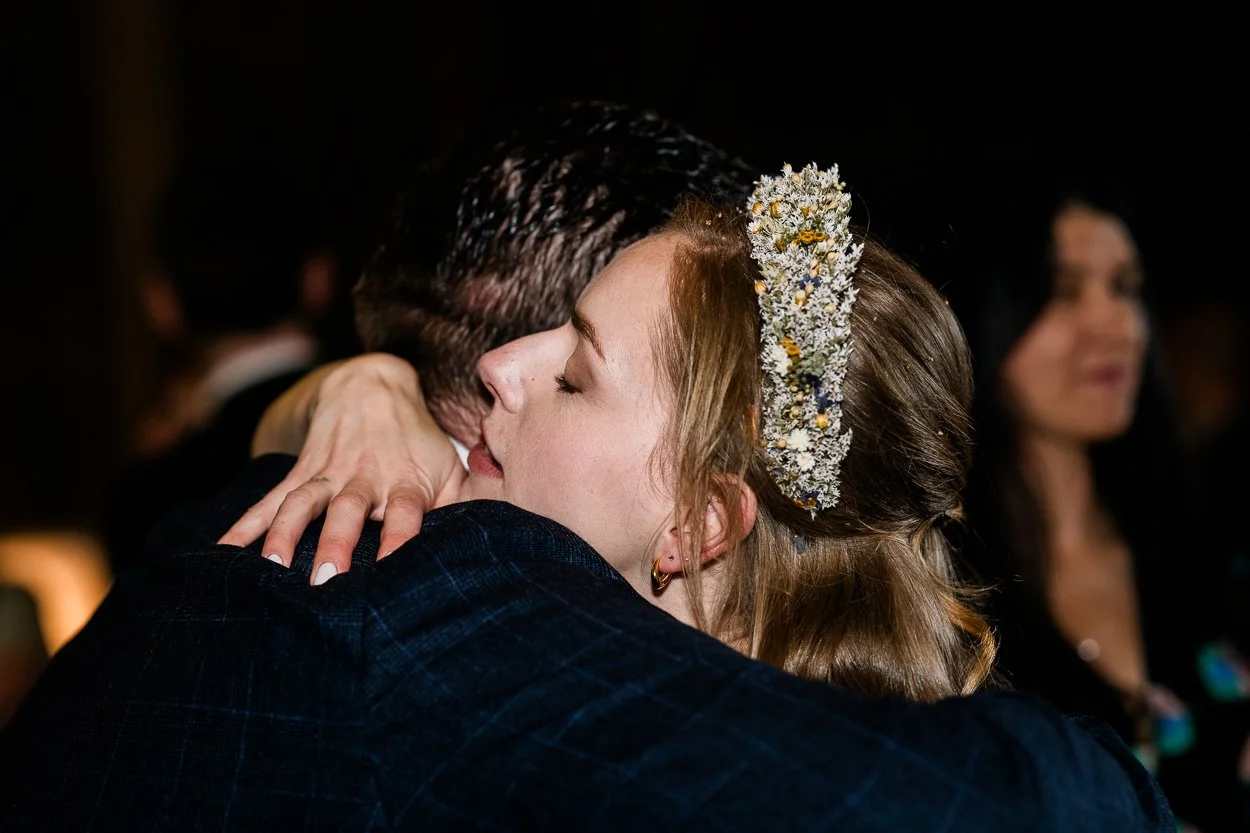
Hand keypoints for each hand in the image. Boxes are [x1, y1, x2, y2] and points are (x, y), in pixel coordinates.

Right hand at [217, 353, 464, 583]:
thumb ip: (465, 503)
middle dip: (335, 544)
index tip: (396, 568)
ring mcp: (327, 474)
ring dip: (283, 534)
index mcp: (405, 482)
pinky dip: (244, 524)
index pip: (407, 513)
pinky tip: (222, 551)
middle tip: (325, 580)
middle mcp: (364, 479)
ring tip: (268, 568)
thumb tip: (489, 538)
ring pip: (302, 502)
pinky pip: (268, 500)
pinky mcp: (300, 473)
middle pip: (348, 511)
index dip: (403, 539)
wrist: (371, 384)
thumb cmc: (417, 441)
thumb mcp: (448, 465)